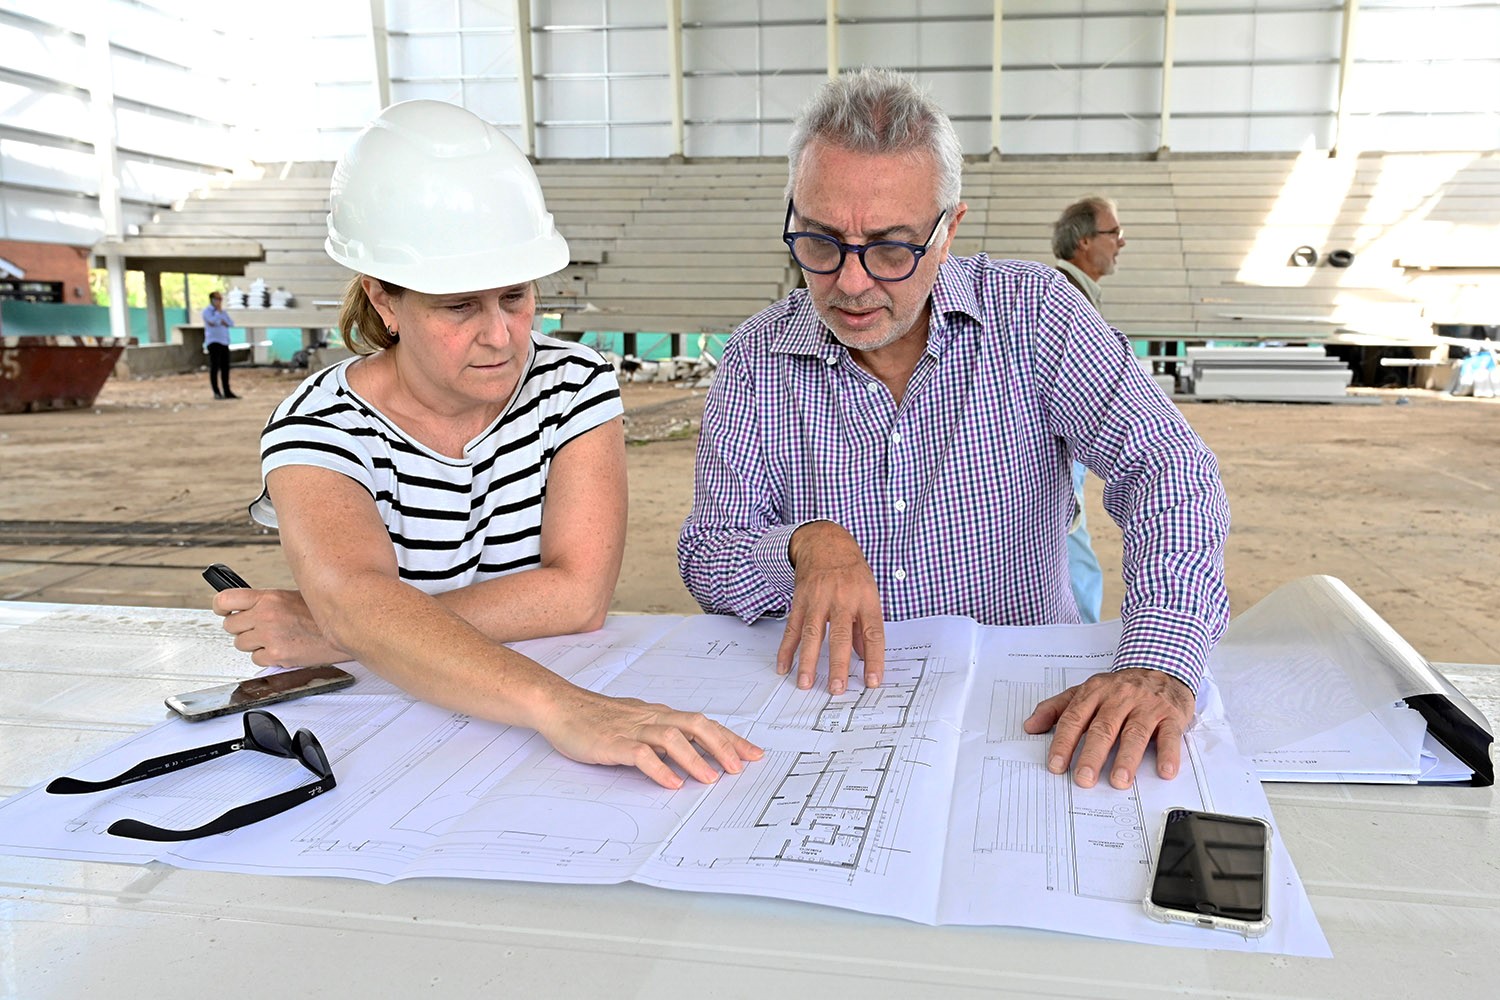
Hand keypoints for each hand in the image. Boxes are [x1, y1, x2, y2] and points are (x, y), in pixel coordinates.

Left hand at [213, 588, 349, 666]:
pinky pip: (257, 659)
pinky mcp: (277, 656)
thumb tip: (247, 607)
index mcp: (269, 597)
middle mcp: (266, 615)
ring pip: (241, 644)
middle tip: (256, 628)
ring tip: (274, 638)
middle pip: (230, 625)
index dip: (219, 606)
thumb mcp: (292, 596)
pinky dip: (267, 657)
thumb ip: (267, 601)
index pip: (225, 599)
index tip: (222, 610)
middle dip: (241, 628)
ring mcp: (270, 636)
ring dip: (254, 643)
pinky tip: (282, 648)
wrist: (345, 627)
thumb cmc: (322, 614)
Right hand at [535, 687, 762, 789]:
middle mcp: (651, 718)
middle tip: (741, 767)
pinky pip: (640, 754)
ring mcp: (631, 730)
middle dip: (722, 745)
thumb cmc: (598, 717)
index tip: (754, 754)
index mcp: (660, 714)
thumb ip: (663, 735)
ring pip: (671, 737)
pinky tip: (671, 783)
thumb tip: (693, 752)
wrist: (560, 706)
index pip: (703, 724)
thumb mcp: (637, 723)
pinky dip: (658, 768)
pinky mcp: (612, 743)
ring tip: (711, 779)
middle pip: (696, 724)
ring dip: (694, 758)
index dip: (730, 739)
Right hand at [777, 522, 884, 694]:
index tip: (873, 682)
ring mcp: (819, 599)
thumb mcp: (868, 593)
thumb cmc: (851, 571)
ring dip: (807, 661)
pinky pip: (793, 628)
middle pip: (841, 636)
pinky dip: (786, 648)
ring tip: (805, 683)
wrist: (826, 543)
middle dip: (838, 664)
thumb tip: (866, 658)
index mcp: (865, 599)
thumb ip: (866, 626)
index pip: (874, 633)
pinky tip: (783, 666)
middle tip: (836, 689)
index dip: (874, 659)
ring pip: (812, 634)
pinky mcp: (800, 600)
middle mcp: (842, 599)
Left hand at [1023, 668, 1193, 788]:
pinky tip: (1164, 771)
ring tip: (1119, 780)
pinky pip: (1170, 735)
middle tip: (1084, 779)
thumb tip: (1030, 726)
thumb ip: (1057, 708)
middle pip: (1103, 728)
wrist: (1161, 668)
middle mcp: (1120, 698)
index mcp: (1095, 692)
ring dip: (1127, 758)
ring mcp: (1146, 706)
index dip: (1064, 742)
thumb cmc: (1120, 688)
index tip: (1056, 765)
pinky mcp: (1170, 714)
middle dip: (1092, 754)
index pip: (1075, 718)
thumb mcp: (1085, 691)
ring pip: (1135, 733)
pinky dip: (1169, 753)